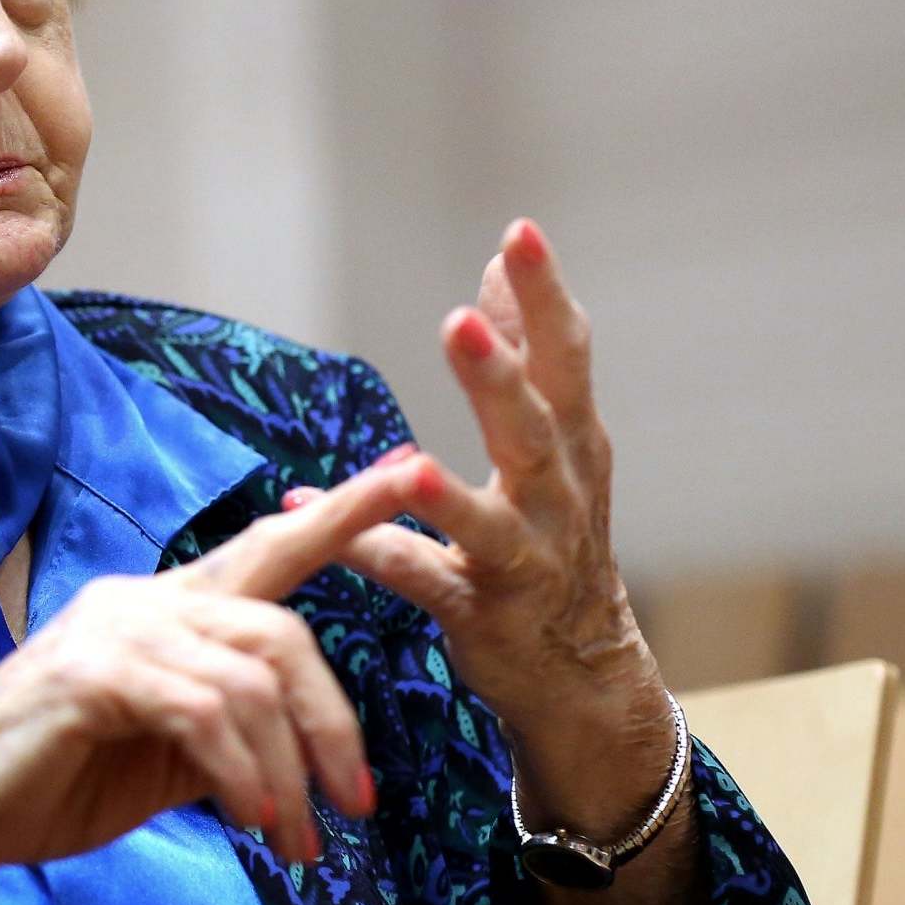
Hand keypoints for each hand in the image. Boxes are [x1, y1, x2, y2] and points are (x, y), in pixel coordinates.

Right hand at [0, 454, 433, 875]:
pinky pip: (204, 713)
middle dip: (335, 722)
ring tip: (298, 842)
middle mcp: (145, 599)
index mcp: (168, 607)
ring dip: (290, 771)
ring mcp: (116, 629)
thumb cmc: (53, 779)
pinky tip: (251, 821)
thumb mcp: (166, 755)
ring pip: (251, 679)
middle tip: (360, 804)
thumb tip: (297, 755)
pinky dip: (243, 772)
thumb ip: (228, 729)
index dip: (344, 512)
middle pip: (281, 630)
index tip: (411, 471)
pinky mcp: (92, 673)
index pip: (270, 547)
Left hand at [286, 218, 671, 835]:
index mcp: (573, 441)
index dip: (545, 296)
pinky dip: (373, 552)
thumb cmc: (558, 534)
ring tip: (409, 465)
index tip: (521, 234)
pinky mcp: (482, 612)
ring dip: (446, 494)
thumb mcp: (556, 438)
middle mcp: (558, 495)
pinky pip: (422, 580)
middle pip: (535, 426)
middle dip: (500, 375)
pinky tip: (320, 523)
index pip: (566, 356)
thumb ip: (527, 352)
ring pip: (489, 521)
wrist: (584, 671)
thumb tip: (505, 259)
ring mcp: (525, 559)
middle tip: (462, 320)